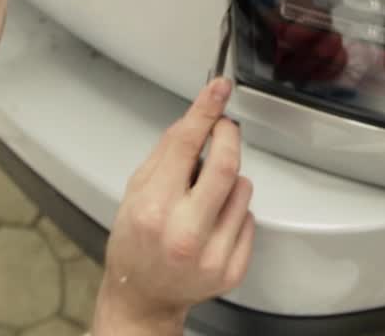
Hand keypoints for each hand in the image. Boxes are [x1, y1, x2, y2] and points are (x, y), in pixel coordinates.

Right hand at [93, 79, 255, 334]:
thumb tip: (194, 119)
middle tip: (224, 128)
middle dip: (228, 136)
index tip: (218, 88)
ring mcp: (211, 255)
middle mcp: (183, 234)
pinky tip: (213, 223)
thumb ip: (165, 153)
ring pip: (242, 189)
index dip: (205, 110)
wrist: (143, 296)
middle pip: (225, 166)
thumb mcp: (135, 191)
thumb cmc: (135, 243)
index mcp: (153, 209)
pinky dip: (235, 210)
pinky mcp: (232, 270)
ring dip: (230, 179)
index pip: (185, 146)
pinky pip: (249, 218)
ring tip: (206, 195)